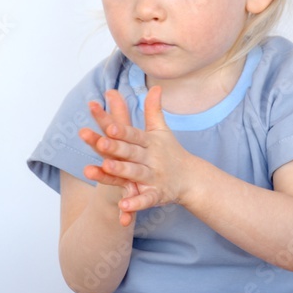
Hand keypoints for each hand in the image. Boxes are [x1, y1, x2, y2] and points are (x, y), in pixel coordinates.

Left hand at [79, 86, 194, 216]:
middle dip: (116, 147)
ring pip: (135, 174)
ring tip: (106, 166)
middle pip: (131, 152)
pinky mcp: (157, 194)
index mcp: (150, 142)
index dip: (121, 130)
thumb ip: (154, 110)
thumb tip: (156, 86)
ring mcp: (154, 177)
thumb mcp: (161, 131)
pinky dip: (135, 204)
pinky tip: (122, 206)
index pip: (133, 134)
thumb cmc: (170, 152)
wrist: (191, 178)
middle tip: (100, 141)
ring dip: (121, 171)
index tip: (108, 124)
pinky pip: (145, 199)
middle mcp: (151, 158)